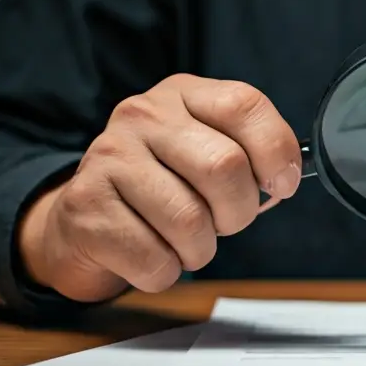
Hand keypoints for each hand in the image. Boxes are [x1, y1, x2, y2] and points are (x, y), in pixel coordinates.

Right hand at [17, 74, 301, 302]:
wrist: (82, 221)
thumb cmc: (161, 189)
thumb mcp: (204, 151)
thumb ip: (248, 153)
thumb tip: (284, 179)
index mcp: (183, 94)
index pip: (244, 105)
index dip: (275, 151)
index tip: (281, 185)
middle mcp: (142, 115)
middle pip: (224, 166)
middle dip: (238, 212)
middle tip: (224, 222)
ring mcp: (108, 157)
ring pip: (189, 221)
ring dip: (200, 249)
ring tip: (184, 242)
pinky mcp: (85, 205)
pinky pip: (153, 259)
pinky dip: (164, 271)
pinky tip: (150, 255)